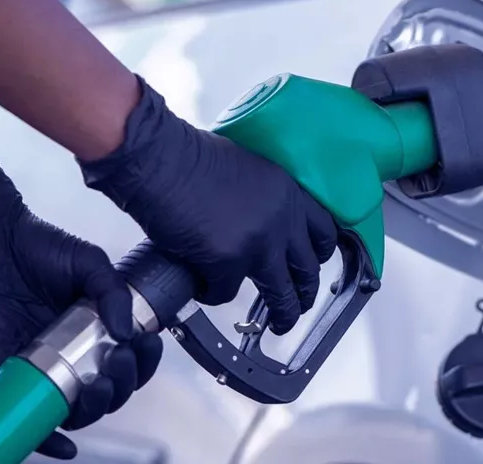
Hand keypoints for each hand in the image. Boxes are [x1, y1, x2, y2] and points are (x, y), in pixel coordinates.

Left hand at [0, 153, 162, 459]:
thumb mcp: (89, 262)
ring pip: (80, 408)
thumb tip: (126, 331)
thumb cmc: (40, 247)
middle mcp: (77, 353)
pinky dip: (49, 440)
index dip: (145, 361)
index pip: (132, 360)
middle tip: (117, 361)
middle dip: (123, 384)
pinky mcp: (14, 373)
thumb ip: (112, 292)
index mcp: (99, 328)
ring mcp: (47, 367)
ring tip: (96, 388)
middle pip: (111, 391)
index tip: (145, 344)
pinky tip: (64, 447)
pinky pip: (33, 417)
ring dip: (96, 409)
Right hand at [79, 77, 337, 334]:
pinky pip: (225, 294)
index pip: (324, 230)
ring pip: (281, 293)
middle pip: (307, 269)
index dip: (319, 253)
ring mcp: (258, 241)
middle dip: (305, 293)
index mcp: (287, 191)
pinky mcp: (227, 261)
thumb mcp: (247, 170)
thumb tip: (259, 225)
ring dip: (281, 314)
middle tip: (299, 303)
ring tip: (277, 324)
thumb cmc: (188, 157)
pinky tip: (204, 288)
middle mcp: (282, 217)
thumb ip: (264, 199)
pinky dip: (213, 294)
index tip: (314, 264)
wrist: (158, 158)